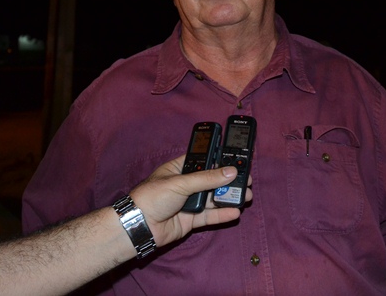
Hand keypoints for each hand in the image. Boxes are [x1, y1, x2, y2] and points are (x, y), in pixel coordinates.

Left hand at [129, 155, 252, 247]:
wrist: (139, 226)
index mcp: (179, 169)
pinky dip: (222, 214)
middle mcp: (185, 184)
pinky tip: (234, 212)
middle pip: (212, 180)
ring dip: (229, 197)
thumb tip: (230, 171)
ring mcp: (188, 202)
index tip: (237, 158)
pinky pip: (210, 216)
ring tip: (246, 196)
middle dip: (229, 181)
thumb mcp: (181, 183)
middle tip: (246, 180)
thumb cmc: (152, 197)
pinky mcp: (191, 219)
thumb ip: (207, 178)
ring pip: (213, 198)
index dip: (220, 159)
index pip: (204, 160)